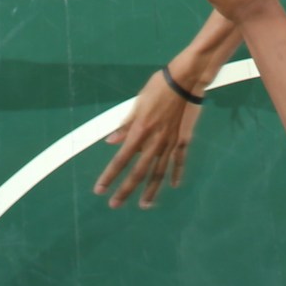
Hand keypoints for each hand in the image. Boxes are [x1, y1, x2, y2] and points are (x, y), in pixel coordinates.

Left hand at [93, 70, 204, 208]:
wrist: (185, 81)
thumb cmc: (158, 87)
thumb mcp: (138, 103)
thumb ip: (126, 125)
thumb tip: (111, 141)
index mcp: (140, 131)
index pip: (121, 159)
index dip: (109, 176)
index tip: (100, 189)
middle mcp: (155, 142)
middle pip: (138, 172)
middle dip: (125, 190)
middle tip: (115, 205)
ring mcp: (171, 143)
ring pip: (159, 172)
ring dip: (150, 190)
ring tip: (144, 205)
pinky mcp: (184, 140)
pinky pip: (179, 161)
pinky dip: (176, 174)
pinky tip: (173, 185)